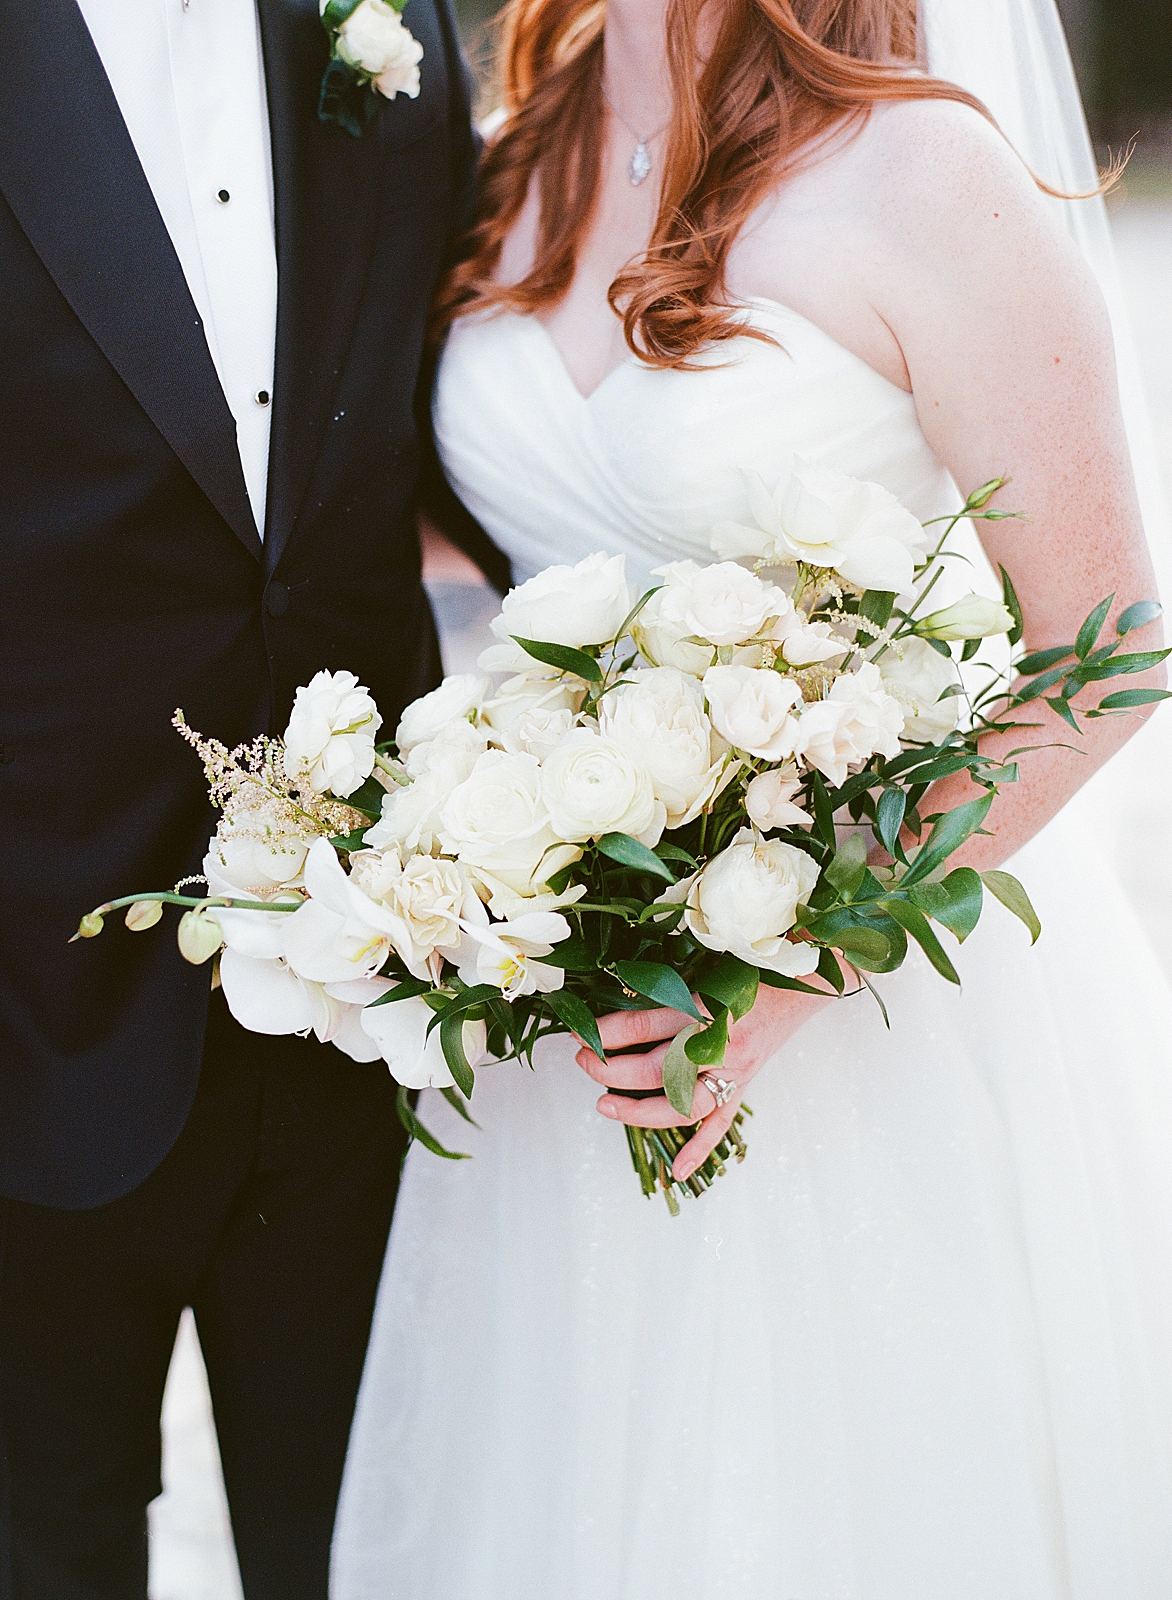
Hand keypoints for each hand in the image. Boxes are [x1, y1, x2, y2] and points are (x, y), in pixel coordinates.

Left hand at [574, 981, 836, 1180]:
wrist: (800, 984)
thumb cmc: (748, 971)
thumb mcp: (704, 971)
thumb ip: (667, 990)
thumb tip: (614, 1001)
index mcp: (704, 1010)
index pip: (642, 1027)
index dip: (606, 1033)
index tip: (581, 1034)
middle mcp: (719, 1046)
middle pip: (655, 1070)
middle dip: (610, 1070)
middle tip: (583, 1061)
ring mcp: (733, 1072)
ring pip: (682, 1106)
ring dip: (638, 1112)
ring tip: (604, 1105)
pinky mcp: (743, 1086)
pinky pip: (720, 1124)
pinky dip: (699, 1150)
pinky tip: (677, 1170)